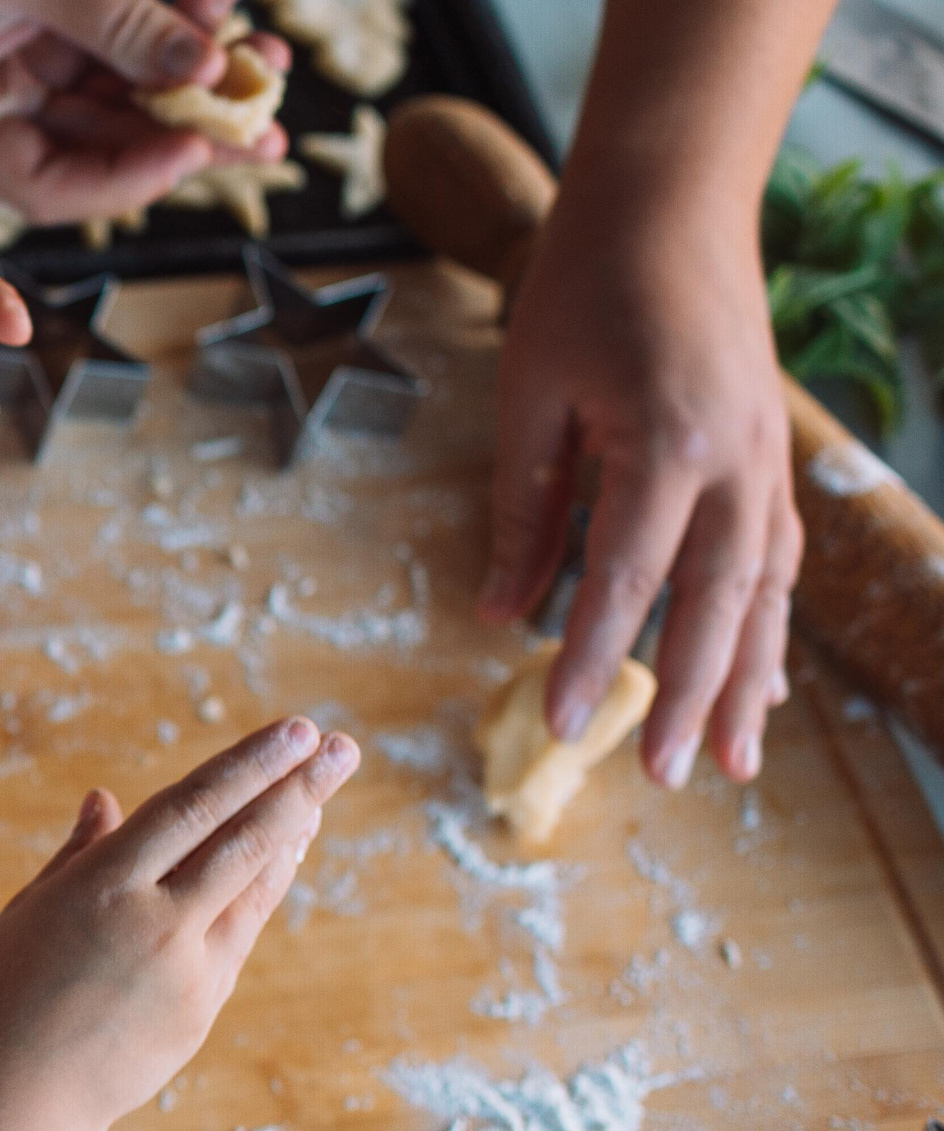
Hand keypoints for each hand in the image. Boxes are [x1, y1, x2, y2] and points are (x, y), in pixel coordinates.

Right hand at [0, 0, 289, 224]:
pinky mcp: (58, 11)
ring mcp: (28, 51)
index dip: (122, 181)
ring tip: (268, 62)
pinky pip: (128, 37)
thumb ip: (116, 20)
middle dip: (186, 133)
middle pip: (99, 144)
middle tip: (266, 139)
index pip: (44, 185)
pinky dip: (177, 28)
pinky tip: (223, 13)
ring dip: (196, 80)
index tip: (193, 148)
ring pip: (124, 91)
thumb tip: (208, 67)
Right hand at [0, 718, 358, 1130]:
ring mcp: (187, 969)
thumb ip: (81, 855)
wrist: (17, 1100)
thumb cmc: (4, 997)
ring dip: (291, 836)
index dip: (249, 764)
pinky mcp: (202, 1008)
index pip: (193, 807)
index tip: (296, 730)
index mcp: (103, 887)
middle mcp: (156, 922)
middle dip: (298, 788)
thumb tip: (107, 800)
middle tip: (342, 746)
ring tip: (321, 794)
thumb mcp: (30, 912)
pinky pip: (240, 932)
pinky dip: (262, 889)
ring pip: (252, 888)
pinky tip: (278, 860)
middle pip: (243, 841)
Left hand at [478, 197, 799, 787]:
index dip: (594, 658)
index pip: (624, 577)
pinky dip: (769, 625)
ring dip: (747, 679)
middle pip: (715, 600)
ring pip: (764, 589)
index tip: (564, 725)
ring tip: (732, 762)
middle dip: (690, 694)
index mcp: (663, 443)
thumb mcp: (529, 397)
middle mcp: (734, 459)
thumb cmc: (581, 290)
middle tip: (662, 775)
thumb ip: (524, 510)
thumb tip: (502, 614)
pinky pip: (778, 557)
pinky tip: (761, 683)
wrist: (669, 205)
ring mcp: (766, 457)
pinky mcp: (772, 455)